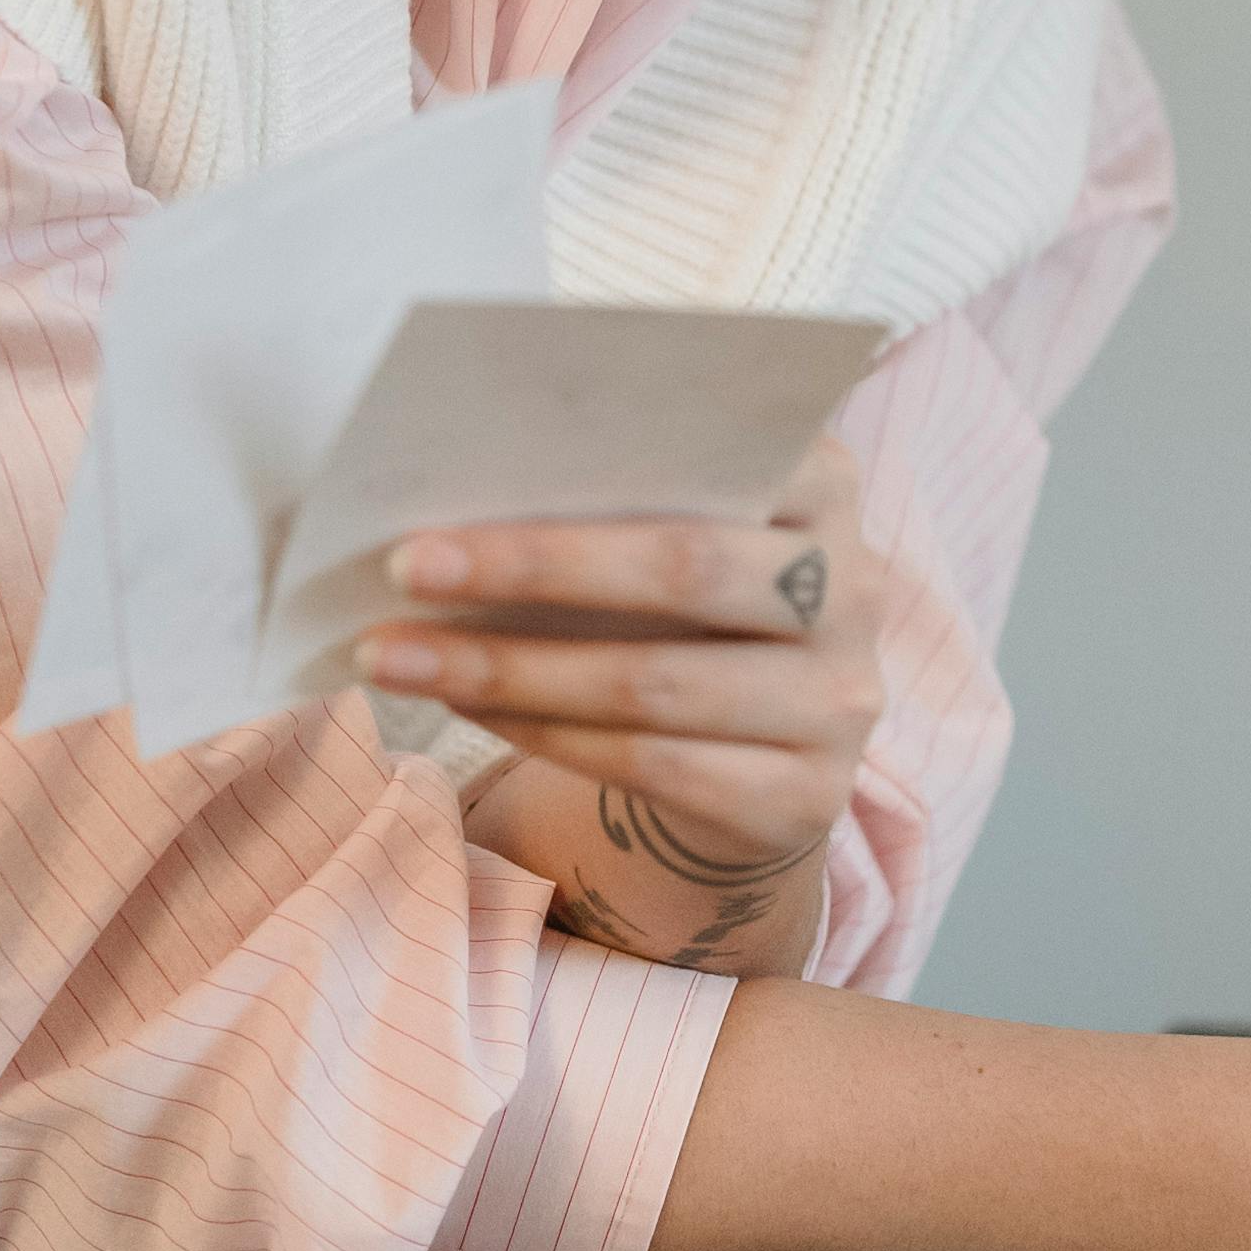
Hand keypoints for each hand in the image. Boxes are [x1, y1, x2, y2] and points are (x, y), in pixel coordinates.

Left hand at [363, 440, 880, 977]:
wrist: (762, 752)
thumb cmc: (686, 608)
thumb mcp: (682, 525)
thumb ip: (622, 486)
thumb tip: (462, 474)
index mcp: (827, 486)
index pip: (730, 452)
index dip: (606, 455)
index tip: (485, 455)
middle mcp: (855, 589)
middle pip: (686, 568)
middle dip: (531, 565)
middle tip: (405, 564)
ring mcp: (840, 703)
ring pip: (653, 683)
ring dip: (506, 669)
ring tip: (395, 656)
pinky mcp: (804, 798)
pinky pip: (652, 766)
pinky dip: (543, 735)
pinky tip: (464, 712)